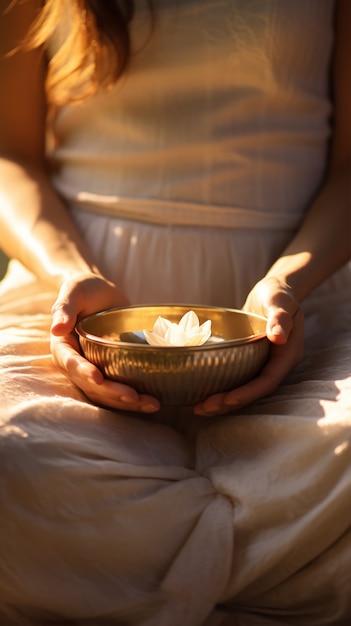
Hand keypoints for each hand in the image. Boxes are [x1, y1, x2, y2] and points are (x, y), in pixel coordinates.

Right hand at [50, 274, 160, 413]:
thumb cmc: (84, 289)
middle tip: (133, 396)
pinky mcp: (112, 371)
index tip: (98, 378)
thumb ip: (65, 307)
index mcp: (63, 347)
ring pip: (107, 394)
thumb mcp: (74, 290)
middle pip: (91, 385)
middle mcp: (77, 364)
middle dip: (112, 393)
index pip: (70, 363)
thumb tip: (56, 328)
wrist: (101, 293)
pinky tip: (155, 401)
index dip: (83, 372)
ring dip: (127, 402)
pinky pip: (120, 389)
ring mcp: (95, 369)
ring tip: (152, 404)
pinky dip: (136, 398)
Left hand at [194, 277, 303, 415]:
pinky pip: (237, 379)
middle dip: (229, 403)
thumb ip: (280, 318)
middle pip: (253, 392)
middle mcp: (276, 365)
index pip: (267, 381)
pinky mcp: (251, 362)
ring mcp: (264, 365)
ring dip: (223, 402)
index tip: (226, 401)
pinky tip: (200, 391)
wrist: (274, 291)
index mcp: (287, 356)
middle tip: (202, 408)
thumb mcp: (280, 301)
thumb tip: (279, 337)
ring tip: (198, 408)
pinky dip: (221, 388)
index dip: (247, 393)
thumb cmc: (278, 294)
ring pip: (244, 389)